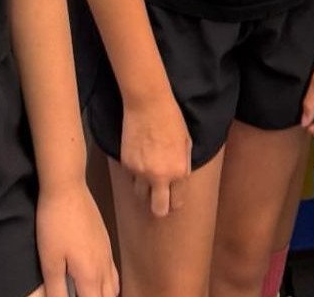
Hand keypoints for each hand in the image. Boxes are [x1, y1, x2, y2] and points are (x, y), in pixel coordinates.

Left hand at [36, 181, 118, 296]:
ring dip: (105, 296)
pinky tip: (95, 280)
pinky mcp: (105, 240)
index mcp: (90, 275)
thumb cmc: (56, 225)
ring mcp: (107, 252)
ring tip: (90, 294)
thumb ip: (56, 290)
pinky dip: (108, 284)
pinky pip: (113, 271)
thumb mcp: (50, 261)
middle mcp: (104, 266)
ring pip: (114, 286)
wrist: (67, 188)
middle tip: (82, 296)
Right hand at [119, 93, 191, 217]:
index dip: (174, 201)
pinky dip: (135, 174)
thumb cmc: (171, 119)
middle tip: (159, 196)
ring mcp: (141, 172)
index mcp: (179, 172)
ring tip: (148, 175)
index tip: (172, 196)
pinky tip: (140, 158)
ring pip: (141, 196)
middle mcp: (159, 176)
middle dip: (160, 206)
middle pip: (158, 210)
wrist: (147, 103)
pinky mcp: (127, 165)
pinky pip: (131, 179)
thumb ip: (184, 166)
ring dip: (145, 190)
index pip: (176, 203)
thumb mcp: (186, 143)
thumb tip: (179, 182)